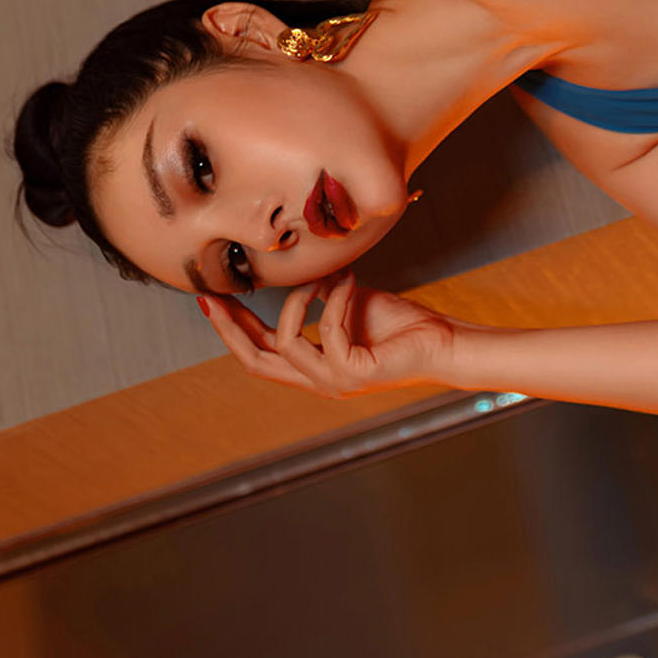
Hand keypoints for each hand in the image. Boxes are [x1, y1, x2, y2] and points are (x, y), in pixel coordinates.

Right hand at [198, 269, 458, 399]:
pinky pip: (326, 330)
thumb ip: (321, 301)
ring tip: (323, 276)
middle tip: (214, 297)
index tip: (214, 299)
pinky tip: (347, 280)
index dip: (232, 330)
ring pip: (286, 343)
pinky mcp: (353, 374)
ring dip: (299, 299)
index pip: (260, 354)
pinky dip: (332, 299)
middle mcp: (317, 380)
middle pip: (255, 362)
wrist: (443, 342)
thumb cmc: (402, 325)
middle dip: (231, 328)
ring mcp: (333, 382)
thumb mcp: (349, 305)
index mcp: (313, 366)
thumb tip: (302, 277)